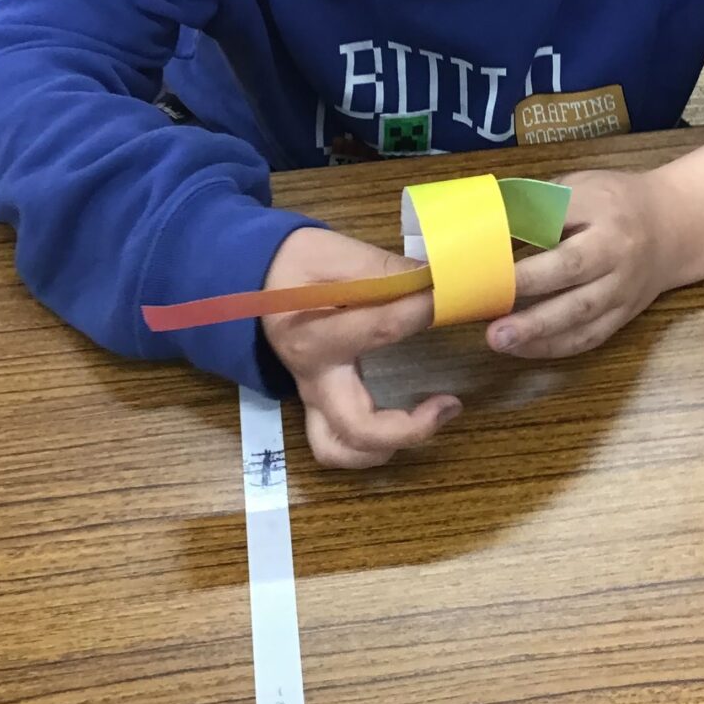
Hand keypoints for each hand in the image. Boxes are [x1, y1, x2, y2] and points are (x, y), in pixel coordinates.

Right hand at [262, 226, 459, 469]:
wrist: (252, 280)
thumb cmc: (295, 265)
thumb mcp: (333, 252)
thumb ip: (381, 268)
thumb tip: (434, 278)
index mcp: (314, 334)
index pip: (380, 330)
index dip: (422, 311)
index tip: (446, 296)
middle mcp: (314, 378)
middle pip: (358, 429)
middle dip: (410, 428)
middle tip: (450, 404)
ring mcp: (313, 397)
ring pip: (340, 451)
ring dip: (387, 447)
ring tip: (429, 419)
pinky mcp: (319, 404)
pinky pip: (339, 443)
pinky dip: (373, 446)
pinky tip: (405, 421)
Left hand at [486, 168, 679, 360]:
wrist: (675, 227)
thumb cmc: (613, 202)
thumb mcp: (578, 187)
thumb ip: (536, 205)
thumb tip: (482, 226)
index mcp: (602, 208)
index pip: (556, 221)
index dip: (522, 234)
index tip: (484, 254)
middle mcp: (617, 250)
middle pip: (572, 272)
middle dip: (527, 289)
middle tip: (489, 314)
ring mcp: (623, 287)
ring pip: (582, 314)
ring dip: (538, 332)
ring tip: (498, 340)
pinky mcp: (624, 315)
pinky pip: (590, 336)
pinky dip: (554, 346)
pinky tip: (522, 349)